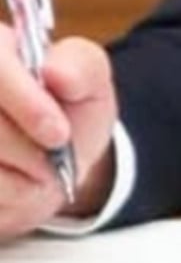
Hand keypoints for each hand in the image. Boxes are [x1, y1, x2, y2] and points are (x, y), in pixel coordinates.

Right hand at [0, 31, 116, 239]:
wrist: (53, 162)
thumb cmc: (68, 112)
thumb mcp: (90, 82)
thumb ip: (81, 67)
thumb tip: (55, 71)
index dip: (26, 103)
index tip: (59, 134)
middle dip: (26, 148)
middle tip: (52, 154)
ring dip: (18, 174)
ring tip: (36, 165)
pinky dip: (6, 195)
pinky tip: (14, 180)